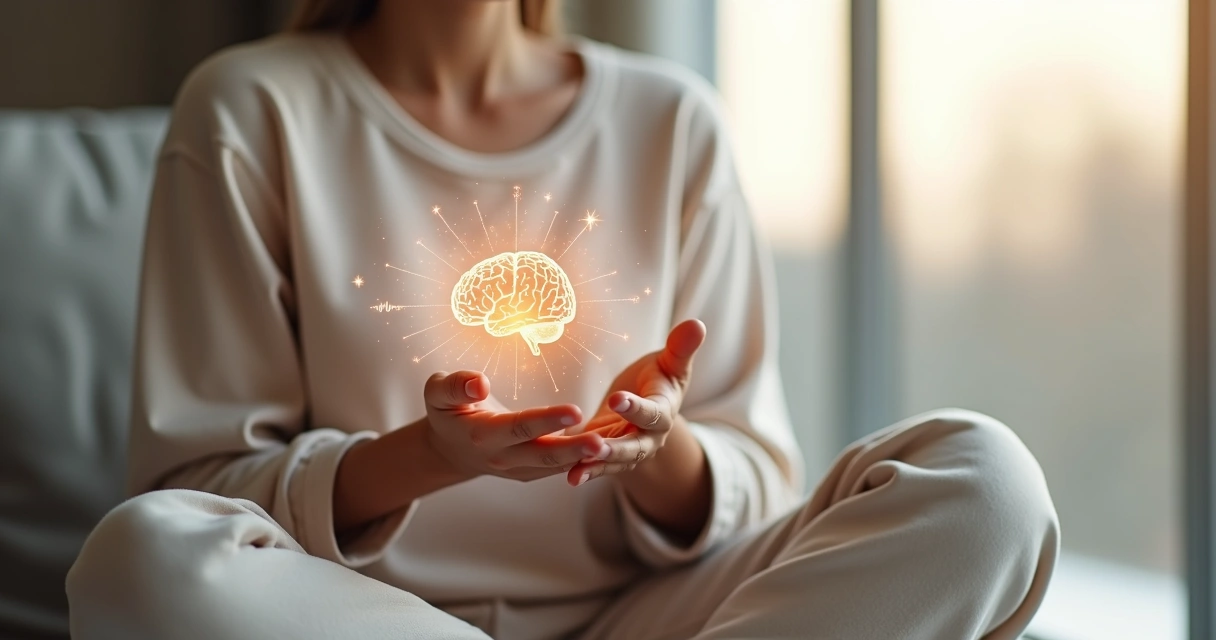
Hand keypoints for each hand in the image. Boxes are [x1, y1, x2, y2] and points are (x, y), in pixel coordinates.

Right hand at [424, 370, 611, 481]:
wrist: (450, 448)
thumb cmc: (447, 411)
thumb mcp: (436, 393)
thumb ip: (454, 386)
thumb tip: (479, 383)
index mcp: (482, 434)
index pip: (519, 427)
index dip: (547, 420)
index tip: (575, 409)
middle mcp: (502, 456)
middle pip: (544, 454)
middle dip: (574, 449)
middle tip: (602, 441)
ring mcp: (518, 469)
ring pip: (556, 466)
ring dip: (584, 459)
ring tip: (611, 447)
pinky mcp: (531, 472)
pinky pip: (560, 468)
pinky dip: (583, 462)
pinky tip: (607, 449)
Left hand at [566, 319, 706, 486]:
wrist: (648, 404)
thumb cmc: (660, 378)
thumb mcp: (671, 363)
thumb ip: (680, 348)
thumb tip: (697, 324)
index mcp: (664, 411)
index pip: (652, 413)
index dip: (636, 408)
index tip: (617, 399)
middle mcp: (650, 437)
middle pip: (635, 447)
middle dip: (616, 449)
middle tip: (596, 447)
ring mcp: (630, 450)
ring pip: (614, 461)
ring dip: (595, 466)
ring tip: (575, 473)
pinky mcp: (610, 456)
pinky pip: (597, 466)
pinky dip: (583, 472)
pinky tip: (568, 477)